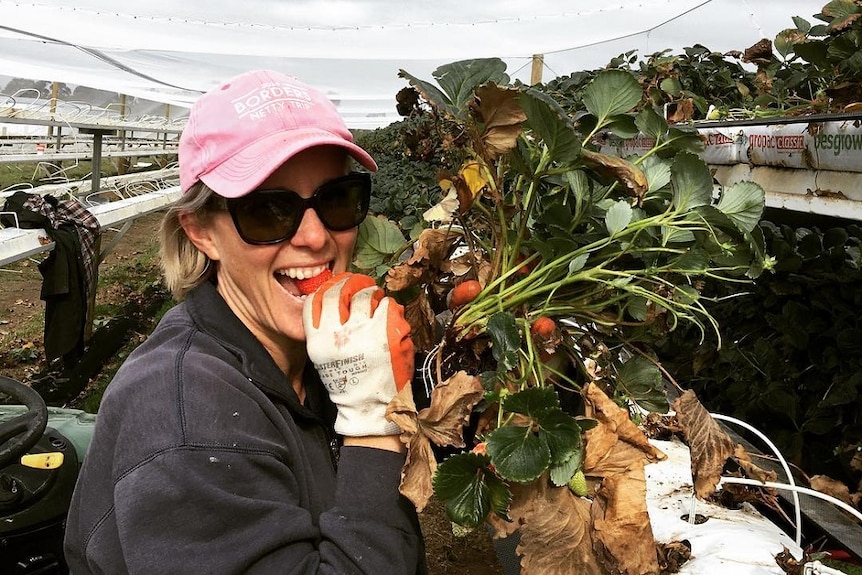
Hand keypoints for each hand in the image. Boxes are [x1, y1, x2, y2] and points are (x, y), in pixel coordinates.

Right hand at [302, 273, 413, 435]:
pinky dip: (389, 306)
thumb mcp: (324, 359)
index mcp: (318, 341)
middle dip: (349, 282)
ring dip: (372, 293)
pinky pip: (388, 306)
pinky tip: (389, 313)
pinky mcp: (385, 335)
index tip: (336, 285)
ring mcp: (362, 332)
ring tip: (376, 298)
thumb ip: (325, 333)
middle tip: (359, 284)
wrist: (369, 408)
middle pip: (338, 291)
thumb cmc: (348, 384)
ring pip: (365, 295)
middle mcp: (337, 334)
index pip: (314, 301)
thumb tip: (334, 306)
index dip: (326, 288)